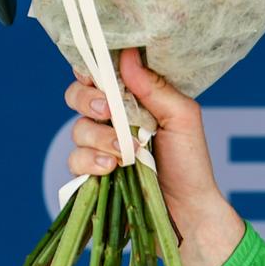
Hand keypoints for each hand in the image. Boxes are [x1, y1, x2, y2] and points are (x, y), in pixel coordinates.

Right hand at [65, 49, 245, 265]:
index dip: (91, 70)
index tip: (94, 74)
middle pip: (77, 96)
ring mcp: (99, 147)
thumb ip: (156, 88)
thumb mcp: (183, 119)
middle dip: (88, 101)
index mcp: (132, 102)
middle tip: (108, 112)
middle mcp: (112, 121)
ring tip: (125, 153)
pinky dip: (91, 162)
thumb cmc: (190, 163)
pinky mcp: (91, 174)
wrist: (189, 210)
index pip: (99, 75)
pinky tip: (111, 169)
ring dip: (99, 139)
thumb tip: (129, 54)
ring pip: (77, 129)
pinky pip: (74, 160)